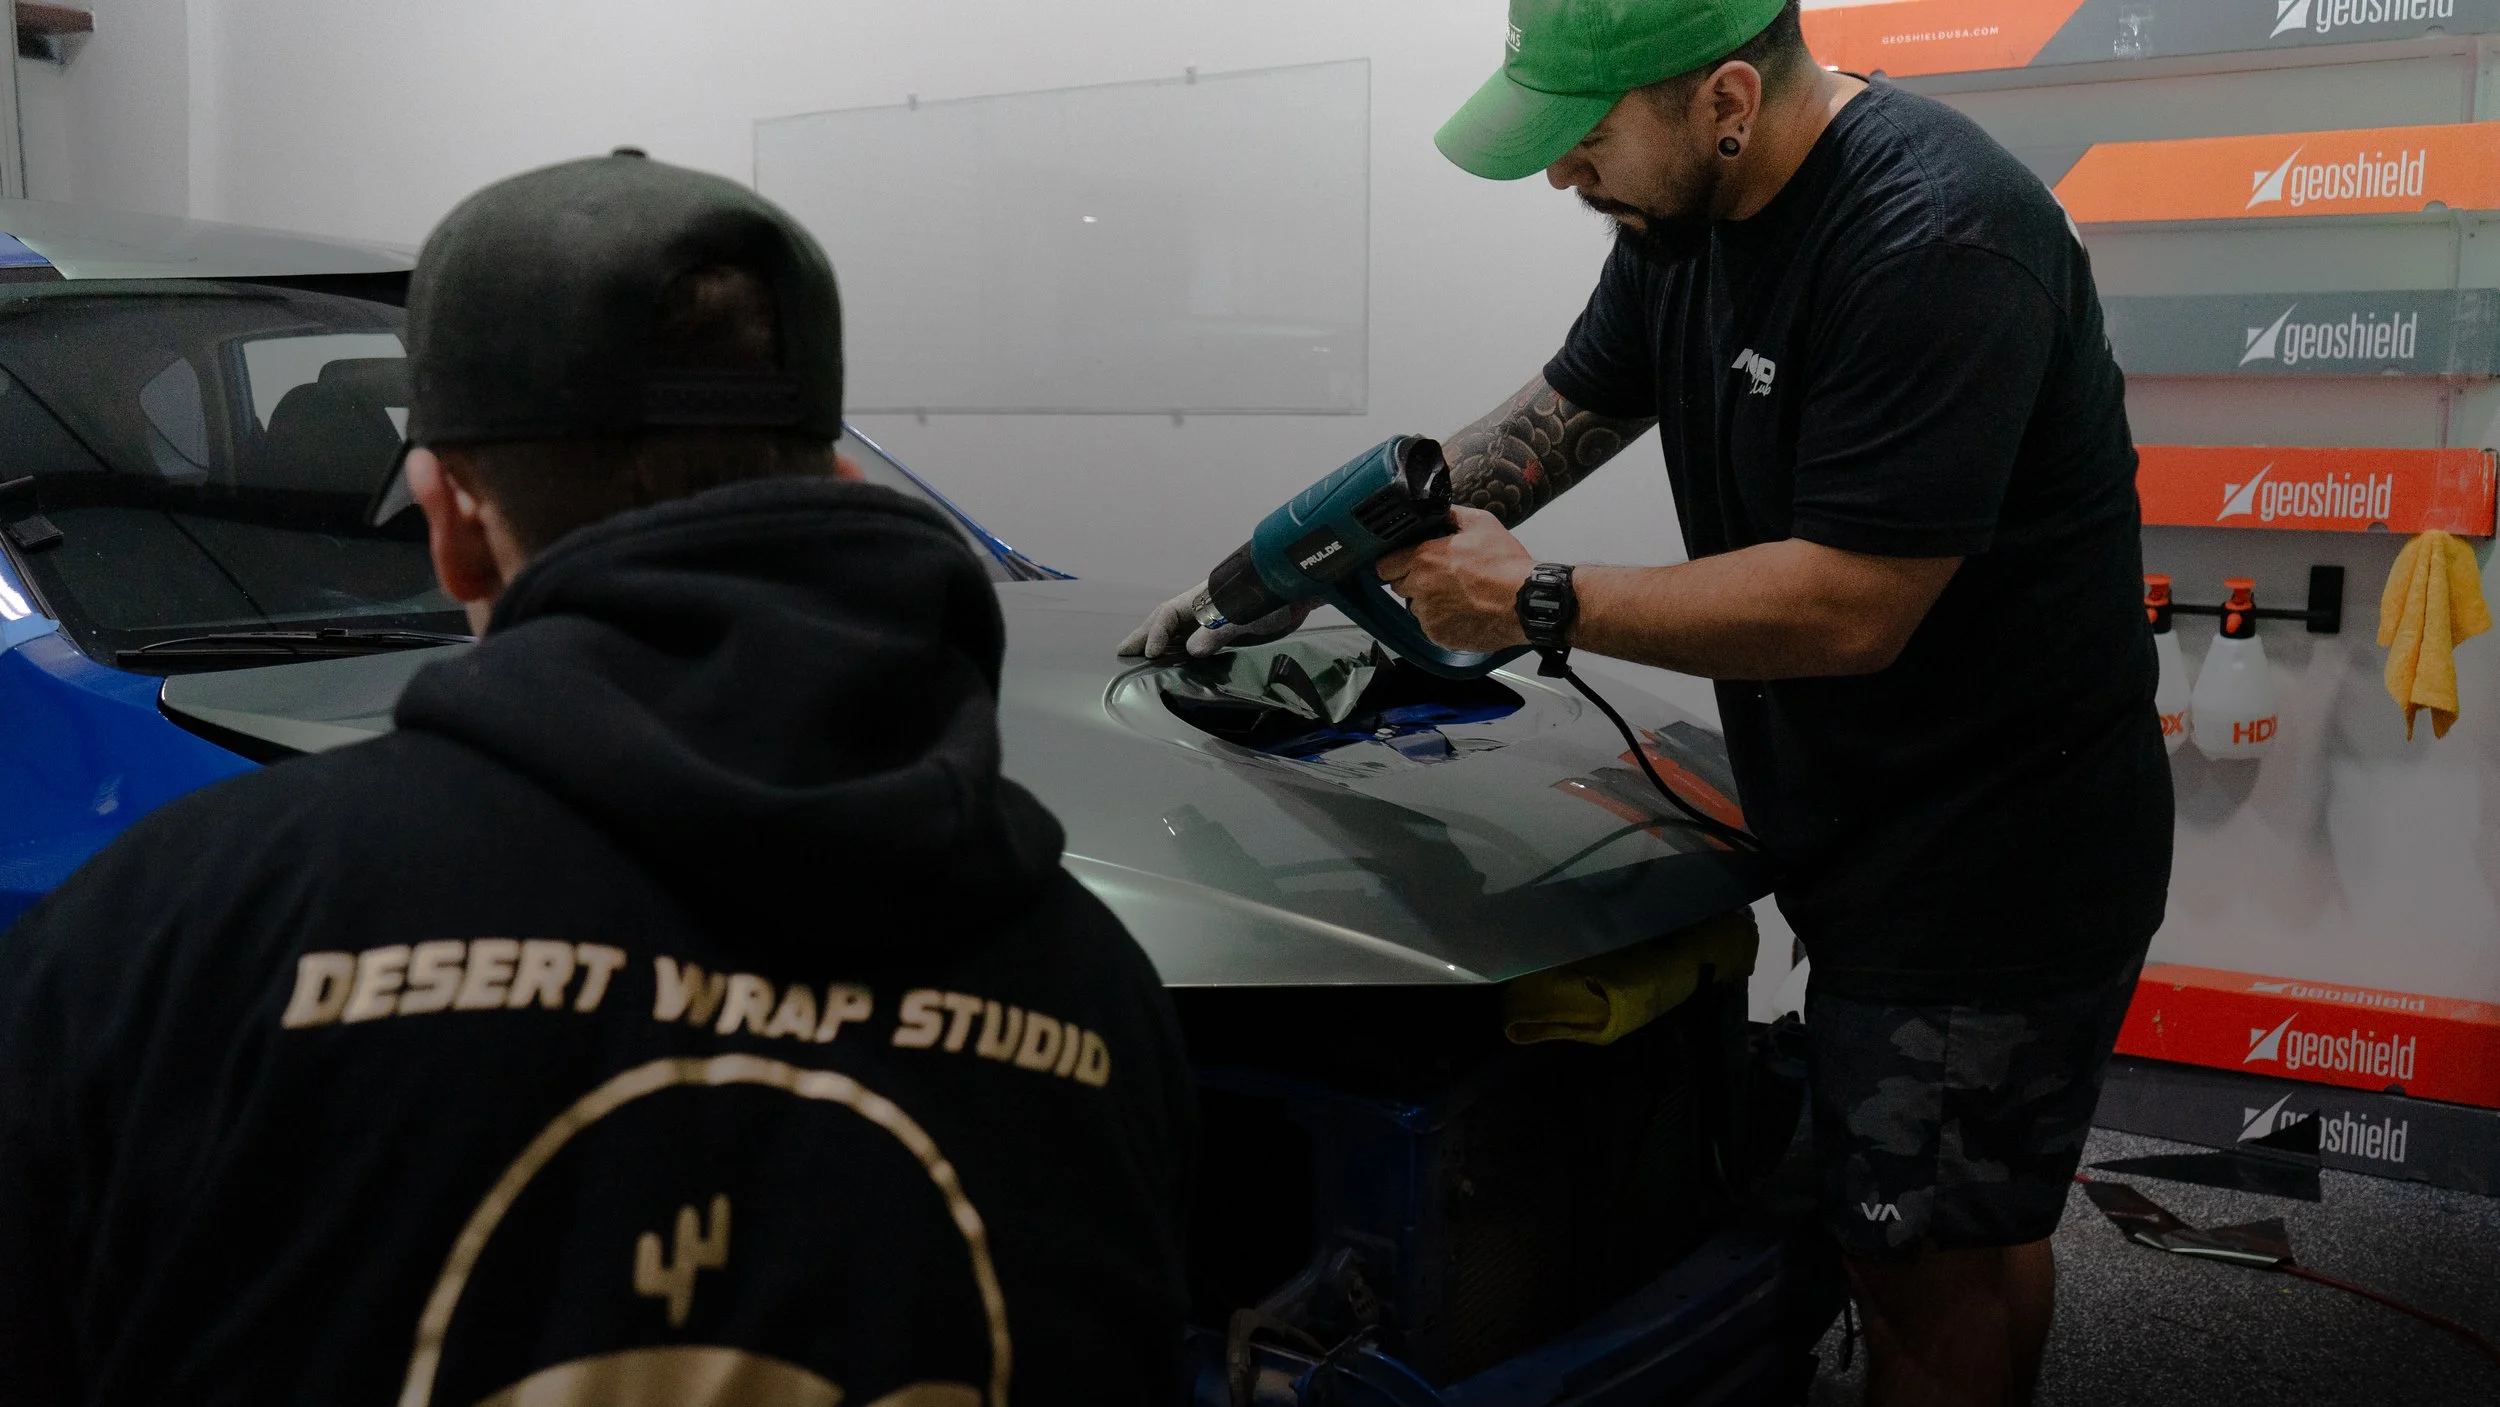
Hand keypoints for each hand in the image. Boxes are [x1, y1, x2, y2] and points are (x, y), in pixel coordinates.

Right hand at [1117, 579, 1314, 658]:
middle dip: (1143, 635)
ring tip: (1141, 657)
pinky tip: (1176, 660)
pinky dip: (1179, 648)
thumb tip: (1191, 649)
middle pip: (1165, 620)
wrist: (1298, 589)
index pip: (1167, 615)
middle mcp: (1202, 607)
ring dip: (1158, 642)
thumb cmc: (1271, 597)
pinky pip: (1194, 639)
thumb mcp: (1245, 615)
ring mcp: (1212, 618)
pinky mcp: (1226, 629)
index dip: (1155, 634)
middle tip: (1122, 652)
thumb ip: (1218, 630)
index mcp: (1202, 599)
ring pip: (1177, 630)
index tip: (1149, 655)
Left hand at [1374, 507, 1536, 652]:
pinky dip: (1442, 621)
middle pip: (1399, 586)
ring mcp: (1428, 615)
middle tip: (1441, 576)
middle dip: (1414, 581)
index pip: (1384, 566)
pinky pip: (1431, 627)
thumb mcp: (1482, 524)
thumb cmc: (1506, 564)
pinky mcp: (1439, 635)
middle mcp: (1420, 588)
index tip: (1407, 562)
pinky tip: (1464, 611)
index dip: (1395, 563)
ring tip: (1458, 595)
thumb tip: (1439, 512)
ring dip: (1429, 602)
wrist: (1526, 602)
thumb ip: (1452, 515)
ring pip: (1416, 608)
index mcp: (1424, 559)